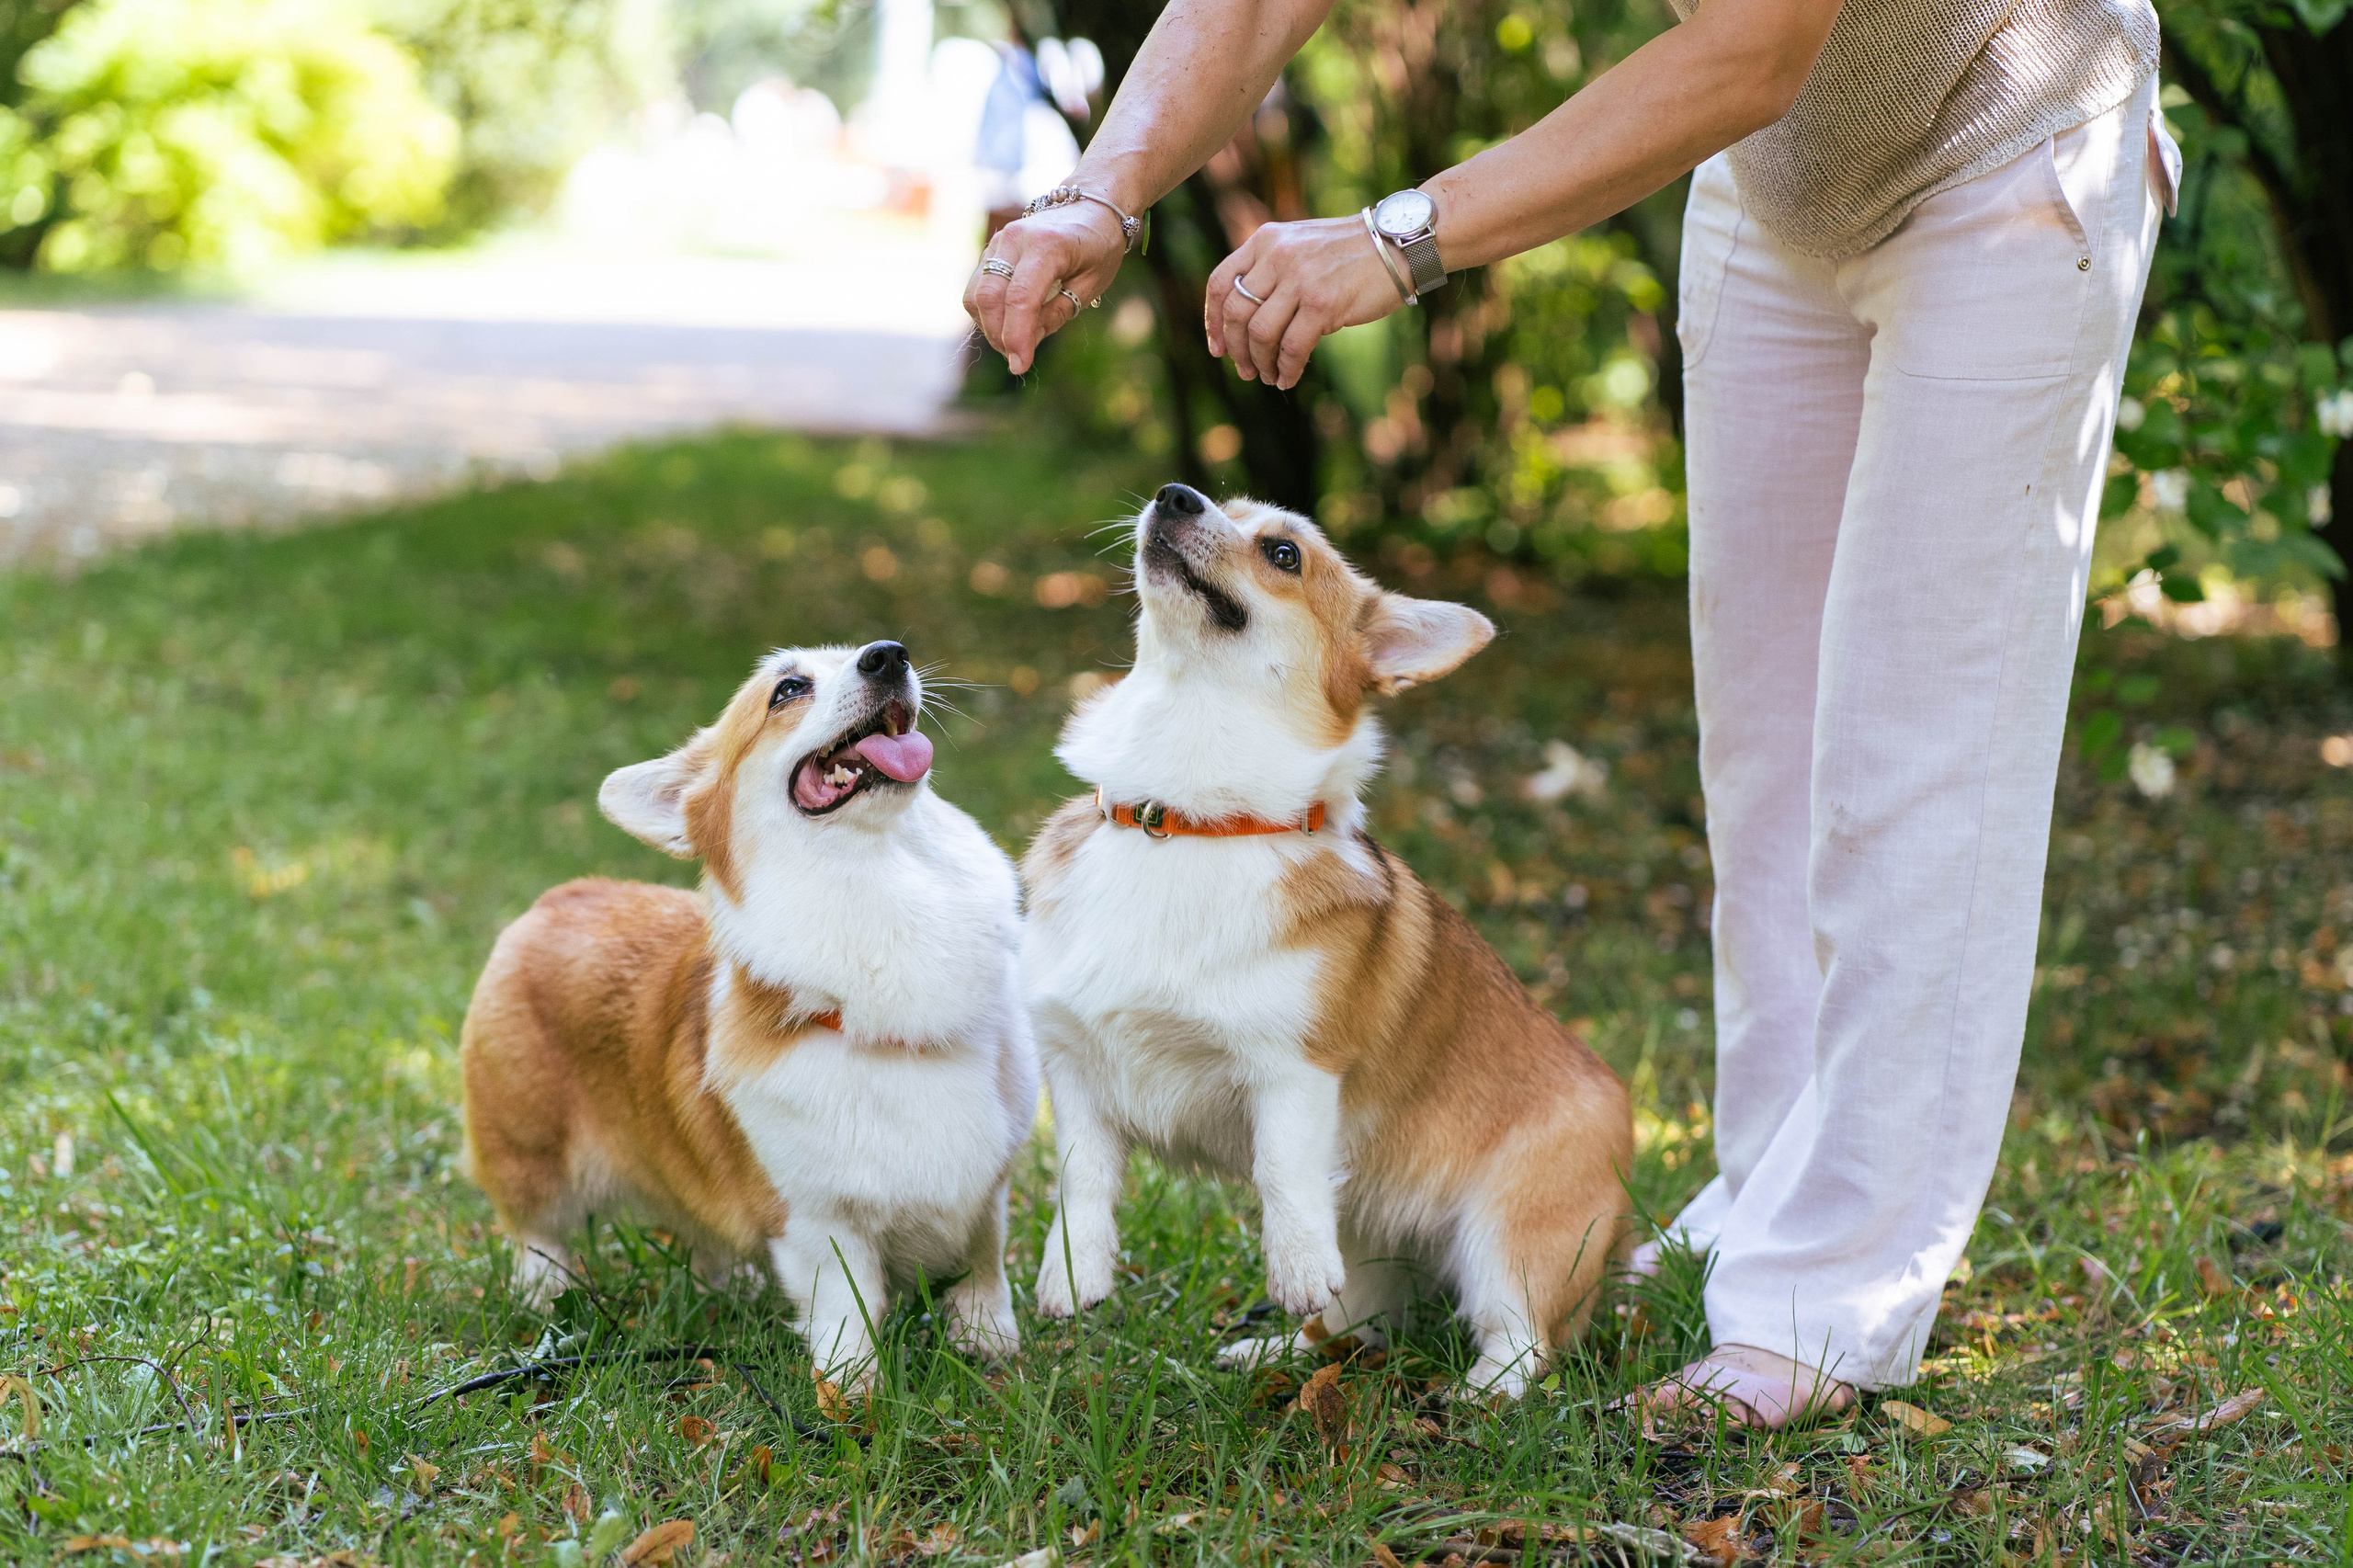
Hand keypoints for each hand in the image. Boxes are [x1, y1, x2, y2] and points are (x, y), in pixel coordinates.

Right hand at [964, 201, 1127, 373]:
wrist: (1091, 205)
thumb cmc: (1098, 246)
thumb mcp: (1091, 284)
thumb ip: (1058, 313)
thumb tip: (1025, 343)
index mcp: (1047, 246)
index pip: (1020, 298)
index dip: (1017, 337)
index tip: (1020, 366)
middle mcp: (1016, 239)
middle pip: (989, 297)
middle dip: (999, 336)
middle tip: (1018, 358)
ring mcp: (999, 242)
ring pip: (976, 294)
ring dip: (990, 327)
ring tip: (1015, 341)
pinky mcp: (991, 250)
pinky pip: (977, 288)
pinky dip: (988, 313)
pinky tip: (1010, 323)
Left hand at [1206, 214, 1410, 389]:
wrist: (1397, 244)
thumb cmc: (1350, 252)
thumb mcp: (1300, 246)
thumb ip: (1271, 271)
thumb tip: (1247, 325)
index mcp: (1265, 240)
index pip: (1220, 282)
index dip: (1212, 321)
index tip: (1217, 349)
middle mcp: (1276, 255)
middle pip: (1235, 313)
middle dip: (1236, 350)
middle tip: (1245, 371)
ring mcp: (1299, 278)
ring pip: (1259, 333)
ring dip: (1260, 363)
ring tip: (1269, 376)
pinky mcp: (1322, 302)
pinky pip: (1292, 347)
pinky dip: (1286, 369)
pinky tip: (1288, 378)